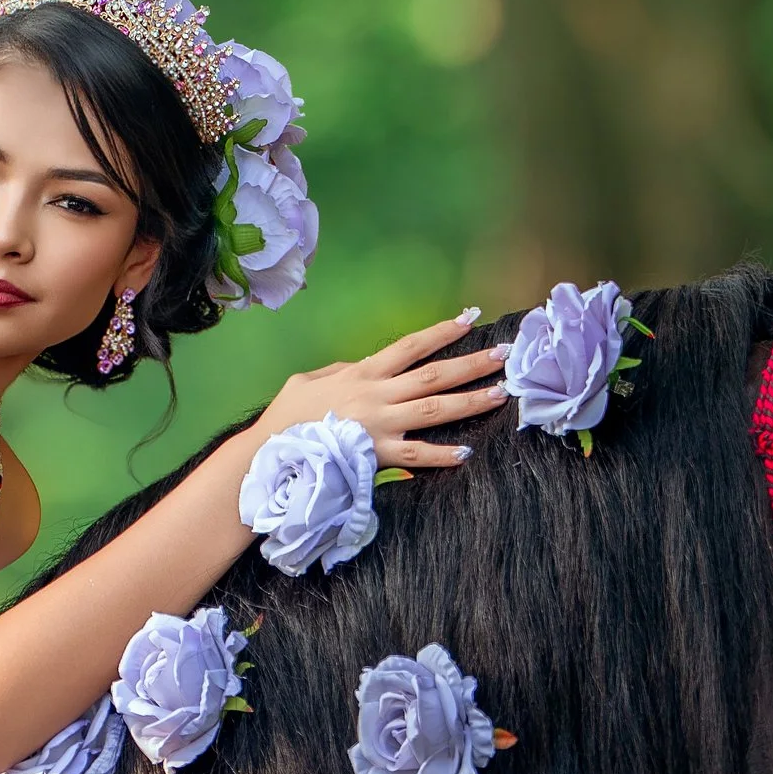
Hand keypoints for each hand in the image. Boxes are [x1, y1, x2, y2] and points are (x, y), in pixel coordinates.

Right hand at [252, 310, 510, 470]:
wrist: (267, 453)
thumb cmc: (285, 418)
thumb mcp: (309, 380)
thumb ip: (340, 370)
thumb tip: (361, 366)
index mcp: (361, 373)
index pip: (409, 346)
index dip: (441, 332)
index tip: (470, 318)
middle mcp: (376, 394)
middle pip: (434, 375)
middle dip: (472, 363)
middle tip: (504, 355)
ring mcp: (379, 425)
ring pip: (434, 409)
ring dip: (470, 402)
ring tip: (499, 395)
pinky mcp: (375, 455)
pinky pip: (415, 454)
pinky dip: (441, 455)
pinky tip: (466, 452)